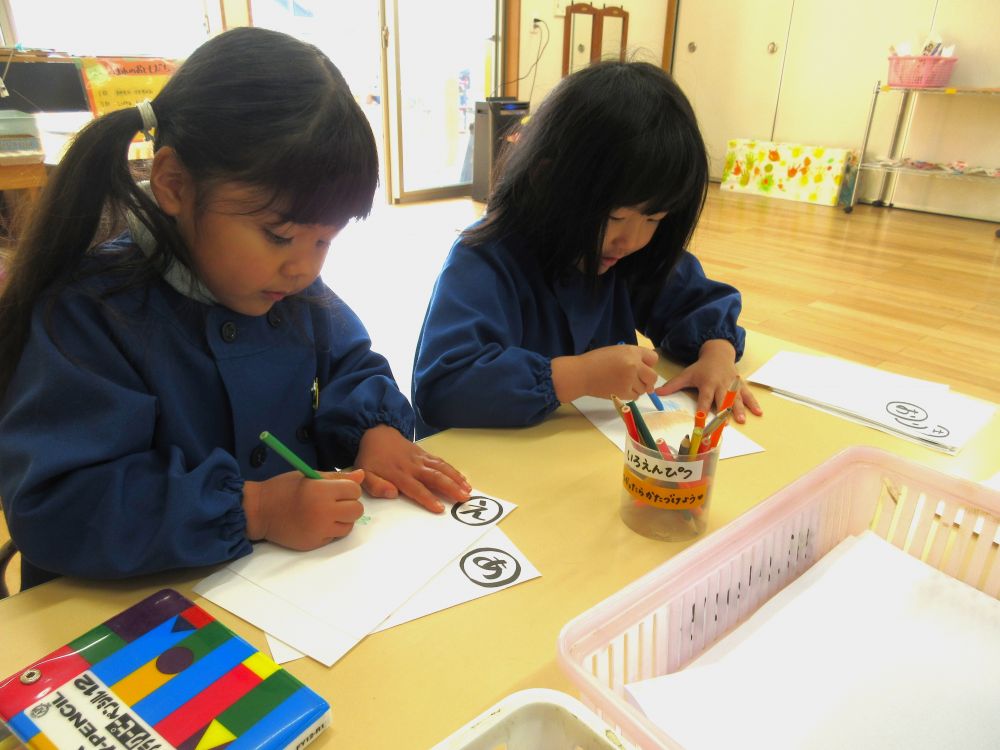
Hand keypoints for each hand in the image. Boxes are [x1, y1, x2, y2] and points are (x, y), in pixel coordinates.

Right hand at [242, 468, 364, 548]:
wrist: (258, 511)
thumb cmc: (282, 489)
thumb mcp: (309, 476)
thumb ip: (337, 478)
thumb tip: (361, 475)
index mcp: (322, 491)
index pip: (354, 490)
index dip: (348, 489)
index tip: (337, 489)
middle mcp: (324, 512)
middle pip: (357, 510)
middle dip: (349, 505)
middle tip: (334, 503)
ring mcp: (319, 530)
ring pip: (348, 526)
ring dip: (342, 520)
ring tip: (325, 513)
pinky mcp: (314, 544)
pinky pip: (334, 537)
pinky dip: (330, 531)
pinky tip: (315, 523)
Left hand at [355, 425, 471, 512]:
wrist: (376, 433)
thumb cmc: (370, 458)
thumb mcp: (364, 473)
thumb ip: (376, 485)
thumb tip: (392, 494)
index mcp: (398, 473)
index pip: (415, 488)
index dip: (428, 498)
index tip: (440, 508)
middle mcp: (412, 466)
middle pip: (434, 477)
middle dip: (450, 488)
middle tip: (464, 498)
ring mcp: (420, 458)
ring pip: (441, 468)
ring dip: (456, 478)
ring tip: (468, 489)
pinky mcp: (424, 453)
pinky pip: (440, 461)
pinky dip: (452, 469)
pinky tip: (462, 478)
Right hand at [552, 345, 659, 402]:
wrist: (581, 374)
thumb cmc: (596, 361)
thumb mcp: (617, 351)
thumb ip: (633, 357)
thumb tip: (647, 370)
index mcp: (632, 351)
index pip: (653, 358)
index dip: (649, 364)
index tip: (642, 368)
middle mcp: (634, 365)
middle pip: (653, 377)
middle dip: (648, 380)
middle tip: (640, 381)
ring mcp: (629, 379)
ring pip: (644, 388)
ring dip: (637, 388)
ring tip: (623, 383)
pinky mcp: (624, 392)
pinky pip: (635, 396)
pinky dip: (630, 394)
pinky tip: (620, 389)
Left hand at [654, 339, 762, 422]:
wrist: (718, 353)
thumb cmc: (701, 367)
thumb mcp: (687, 374)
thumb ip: (673, 385)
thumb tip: (657, 393)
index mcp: (707, 384)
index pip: (705, 399)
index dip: (703, 410)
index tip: (701, 420)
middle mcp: (721, 385)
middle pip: (722, 400)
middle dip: (724, 413)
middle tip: (725, 425)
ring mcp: (732, 385)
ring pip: (736, 399)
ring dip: (739, 410)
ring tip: (741, 420)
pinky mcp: (740, 385)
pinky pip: (747, 395)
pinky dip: (753, 403)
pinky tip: (759, 413)